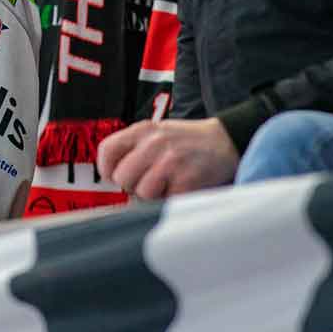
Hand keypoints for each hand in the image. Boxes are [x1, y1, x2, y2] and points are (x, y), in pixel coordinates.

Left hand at [97, 118, 238, 200]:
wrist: (225, 141)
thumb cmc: (187, 141)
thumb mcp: (157, 133)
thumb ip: (134, 148)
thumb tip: (112, 176)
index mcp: (143, 130)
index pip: (107, 150)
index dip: (107, 169)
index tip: (114, 177)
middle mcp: (154, 143)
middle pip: (122, 177)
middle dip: (132, 185)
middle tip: (149, 181)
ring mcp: (171, 161)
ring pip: (142, 192)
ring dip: (153, 195)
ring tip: (167, 183)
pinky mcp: (187, 179)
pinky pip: (165, 201)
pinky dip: (171, 199)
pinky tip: (181, 186)